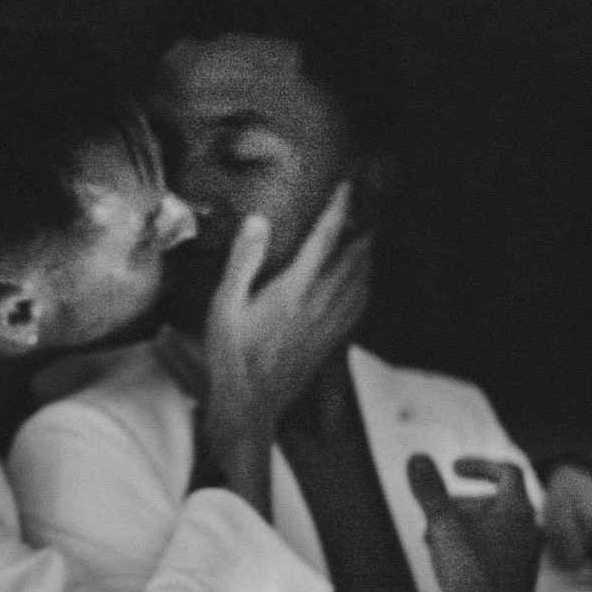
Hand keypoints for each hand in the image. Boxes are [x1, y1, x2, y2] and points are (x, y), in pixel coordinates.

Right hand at [202, 184, 372, 449]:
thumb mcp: (224, 305)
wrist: (250, 405)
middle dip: (363, 227)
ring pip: (363, 280)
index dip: (339, 208)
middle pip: (355, 257)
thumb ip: (243, 261)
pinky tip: (363, 280)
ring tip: (367, 236)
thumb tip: (257, 222)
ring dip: (368, 254)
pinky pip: (360, 306)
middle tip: (367, 205)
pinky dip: (366, 284)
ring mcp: (329, 325)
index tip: (347, 186)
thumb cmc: (231, 356)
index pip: (325, 239)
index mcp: (294, 290)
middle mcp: (319, 304)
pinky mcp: (331, 341)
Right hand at [406, 455, 542, 591]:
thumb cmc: (471, 575)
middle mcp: (529, 532)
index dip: (479, 465)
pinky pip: (495, 551)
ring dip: (463, 525)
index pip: (506, 472)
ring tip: (433, 537)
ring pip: (494, 528)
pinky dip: (472, 545)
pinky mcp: (517, 581)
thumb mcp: (443, 526)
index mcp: (518, 512)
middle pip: (497, 502)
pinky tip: (448, 562)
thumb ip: (430, 490)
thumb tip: (416, 458)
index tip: (452, 468)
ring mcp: (525, 558)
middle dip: (461, 501)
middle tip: (434, 511)